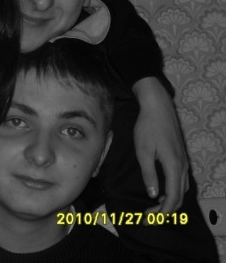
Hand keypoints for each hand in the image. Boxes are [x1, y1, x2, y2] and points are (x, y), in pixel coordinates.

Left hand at [132, 77, 188, 213]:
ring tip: (153, 208)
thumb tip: (154, 194)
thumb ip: (149, 174)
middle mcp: (182, 166)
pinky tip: (161, 191)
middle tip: (149, 217)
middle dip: (166, 210)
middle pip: (180, 197)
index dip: (162, 212)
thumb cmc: (147, 127)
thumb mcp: (143, 151)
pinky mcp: (180, 157)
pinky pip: (181, 180)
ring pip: (182, 189)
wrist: (158, 107)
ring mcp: (183, 161)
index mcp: (173, 166)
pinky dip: (174, 191)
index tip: (148, 219)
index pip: (172, 197)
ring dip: (171, 201)